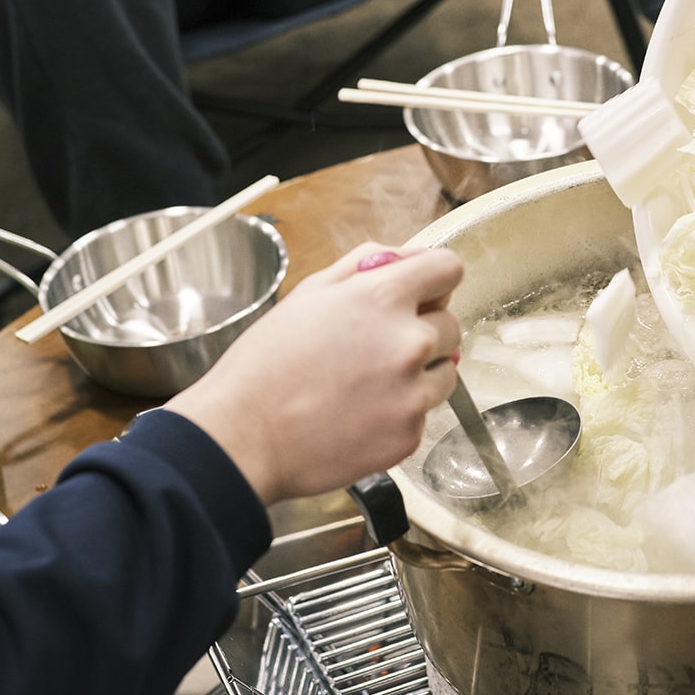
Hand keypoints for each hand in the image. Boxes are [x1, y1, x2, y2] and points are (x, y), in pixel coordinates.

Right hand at [165, 243, 462, 504]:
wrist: (243, 437)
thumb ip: (365, 264)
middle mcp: (409, 343)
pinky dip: (400, 414)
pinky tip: (359, 415)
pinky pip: (423, 415)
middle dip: (422, 330)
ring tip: (366, 385)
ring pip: (445, 372)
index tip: (421, 294)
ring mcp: (413, 394)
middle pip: (451, 324)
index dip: (434, 281)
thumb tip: (406, 258)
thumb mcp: (310, 293)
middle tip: (375, 348)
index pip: (449, 269)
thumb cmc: (267, 364)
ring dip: (419, 374)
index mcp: (384, 298)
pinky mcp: (409, 436)